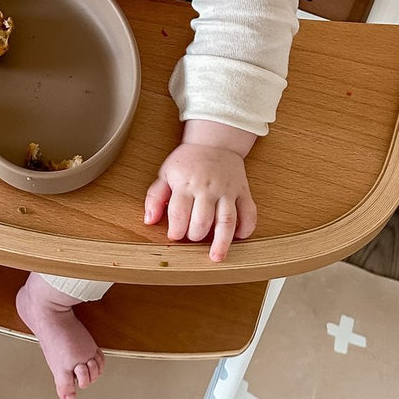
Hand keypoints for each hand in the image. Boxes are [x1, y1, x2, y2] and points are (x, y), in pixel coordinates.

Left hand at [144, 121, 257, 262]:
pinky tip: (240, 237)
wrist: (215, 142)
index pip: (179, 213)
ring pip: (227, 219)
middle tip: (193, 237)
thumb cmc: (188, 162)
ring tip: (216, 257)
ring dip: (222, 241)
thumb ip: (155, 197)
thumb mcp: (166, 174)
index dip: (175, 230)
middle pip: (202, 220)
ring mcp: (228, 190)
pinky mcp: (243, 192)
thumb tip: (149, 221)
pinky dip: (247, 227)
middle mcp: (208, 188)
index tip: (174, 236)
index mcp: (186, 184)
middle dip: (196, 235)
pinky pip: (249, 212)